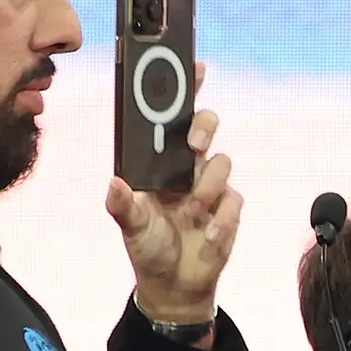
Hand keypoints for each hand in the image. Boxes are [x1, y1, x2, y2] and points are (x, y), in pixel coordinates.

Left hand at [103, 79, 241, 327]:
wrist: (176, 286)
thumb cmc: (147, 248)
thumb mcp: (130, 227)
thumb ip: (123, 206)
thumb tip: (115, 185)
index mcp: (155, 161)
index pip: (169, 116)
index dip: (184, 87)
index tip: (193, 65)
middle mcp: (183, 166)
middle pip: (204, 126)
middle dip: (203, 127)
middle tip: (194, 144)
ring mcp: (208, 186)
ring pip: (223, 162)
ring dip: (208, 186)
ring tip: (193, 210)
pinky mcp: (229, 209)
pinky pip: (234, 200)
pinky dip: (222, 219)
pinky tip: (207, 237)